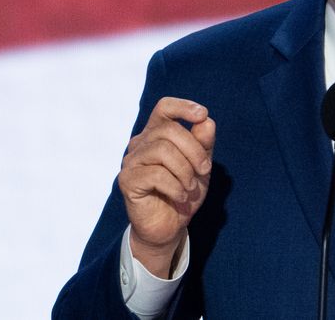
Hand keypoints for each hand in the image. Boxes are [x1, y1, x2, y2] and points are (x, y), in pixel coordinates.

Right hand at [118, 97, 215, 276]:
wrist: (170, 227)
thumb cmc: (184, 192)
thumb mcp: (200, 167)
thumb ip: (203, 144)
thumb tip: (206, 122)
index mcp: (156, 135)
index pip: (164, 107)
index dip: (183, 106)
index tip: (202, 114)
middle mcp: (140, 144)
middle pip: (168, 130)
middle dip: (194, 149)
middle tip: (205, 169)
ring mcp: (131, 161)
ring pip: (162, 150)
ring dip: (185, 170)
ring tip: (191, 187)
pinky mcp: (127, 181)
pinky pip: (155, 174)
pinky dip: (175, 186)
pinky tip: (180, 196)